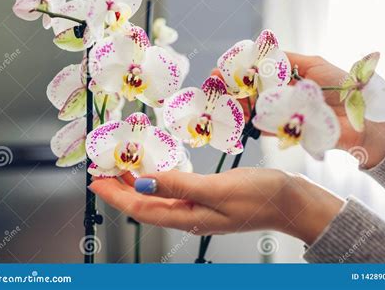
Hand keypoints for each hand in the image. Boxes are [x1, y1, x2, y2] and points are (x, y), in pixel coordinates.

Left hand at [89, 168, 343, 243]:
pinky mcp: (207, 197)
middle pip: (145, 205)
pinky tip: (156, 171)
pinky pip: (174, 190)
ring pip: (158, 198)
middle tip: (102, 170)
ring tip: (121, 169)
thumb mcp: (217, 188)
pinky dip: (158, 180)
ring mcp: (198, 207)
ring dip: (137, 185)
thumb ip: (180, 186)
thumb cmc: (259, 196)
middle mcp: (189, 214)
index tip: (95, 180)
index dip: (116, 196)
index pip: (141, 208)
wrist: (288, 201)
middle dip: (120, 190)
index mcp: (188, 216)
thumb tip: (144, 183)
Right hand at [212, 54, 384, 167]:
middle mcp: (283, 95)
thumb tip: (261, 52)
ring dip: (236, 105)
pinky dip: (251, 123)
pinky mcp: (288, 132)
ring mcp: (284, 113)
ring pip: (254, 109)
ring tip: (222, 102)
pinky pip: (266, 127)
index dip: (239, 70)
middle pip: (251, 91)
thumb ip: (289, 60)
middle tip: (214, 85)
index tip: (222, 69)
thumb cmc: (345, 86)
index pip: (257, 72)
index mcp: (289, 77)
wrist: (365, 121)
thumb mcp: (315, 65)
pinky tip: (237, 118)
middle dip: (231, 88)